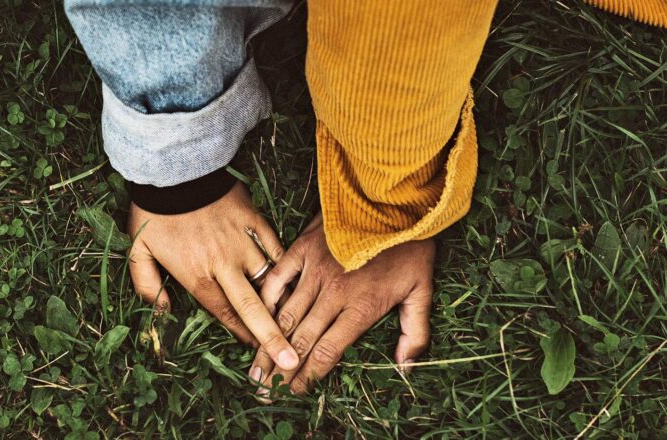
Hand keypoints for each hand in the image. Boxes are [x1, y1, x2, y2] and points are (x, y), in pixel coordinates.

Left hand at [127, 182, 299, 369]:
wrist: (174, 169)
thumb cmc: (155, 213)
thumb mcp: (139, 252)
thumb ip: (148, 287)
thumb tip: (163, 312)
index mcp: (198, 276)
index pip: (226, 314)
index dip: (243, 337)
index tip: (259, 355)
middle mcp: (225, 265)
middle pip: (253, 308)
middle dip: (272, 338)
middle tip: (289, 362)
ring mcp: (242, 243)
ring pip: (269, 279)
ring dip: (281, 302)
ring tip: (296, 322)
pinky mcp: (254, 221)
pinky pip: (274, 248)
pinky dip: (282, 264)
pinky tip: (291, 278)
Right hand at [249, 214, 433, 394]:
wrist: (395, 200)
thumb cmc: (411, 246)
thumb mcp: (423, 291)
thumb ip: (414, 332)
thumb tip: (406, 368)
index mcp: (360, 307)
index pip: (328, 351)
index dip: (308, 376)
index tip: (294, 392)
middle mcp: (333, 293)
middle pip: (302, 340)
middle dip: (281, 369)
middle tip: (264, 391)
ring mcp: (315, 270)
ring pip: (286, 315)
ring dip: (269, 343)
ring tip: (255, 365)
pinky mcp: (303, 248)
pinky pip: (278, 278)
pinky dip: (267, 300)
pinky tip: (259, 317)